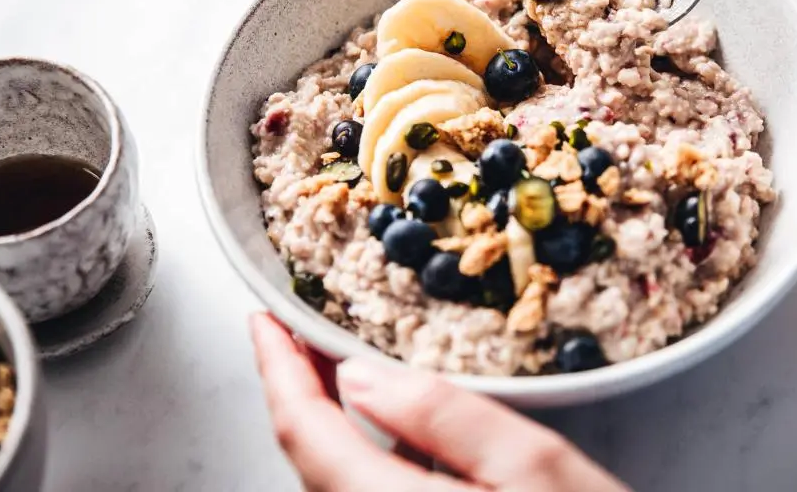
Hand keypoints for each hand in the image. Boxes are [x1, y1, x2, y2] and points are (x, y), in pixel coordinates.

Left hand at [249, 313, 629, 491]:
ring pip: (334, 478)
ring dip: (326, 418)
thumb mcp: (531, 464)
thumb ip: (441, 416)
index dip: (277, 368)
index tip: (265, 319)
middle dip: (297, 387)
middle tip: (294, 328)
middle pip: (310, 457)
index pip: (304, 431)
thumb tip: (359, 376)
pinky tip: (388, 427)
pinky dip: (362, 451)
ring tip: (331, 362)